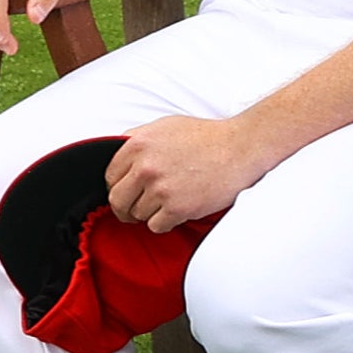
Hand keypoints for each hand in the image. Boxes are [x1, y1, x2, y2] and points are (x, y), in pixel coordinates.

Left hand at [104, 115, 268, 232]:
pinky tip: (179, 210)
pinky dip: (166, 222)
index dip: (119, 186)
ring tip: (170, 203)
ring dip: (151, 213)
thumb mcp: (166, 126)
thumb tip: (116, 152)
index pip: (110, 176)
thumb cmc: (208, 137)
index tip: (128, 192)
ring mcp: (161, 188)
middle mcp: (145, 167)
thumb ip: (137, 138)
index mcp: (138, 144)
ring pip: (138, 214)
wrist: (242, 148)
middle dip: (126, 208)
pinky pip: (156, 226)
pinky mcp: (178, 208)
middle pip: (117, 200)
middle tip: (136, 210)